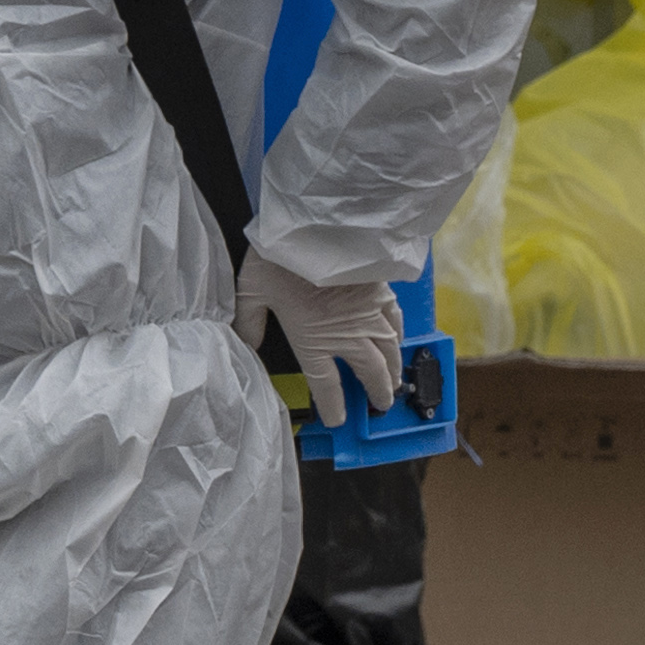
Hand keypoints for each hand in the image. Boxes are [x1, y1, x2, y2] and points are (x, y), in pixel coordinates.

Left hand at [233, 252, 407, 428]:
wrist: (318, 224)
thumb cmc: (281, 256)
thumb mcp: (251, 289)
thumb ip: (249, 320)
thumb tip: (244, 342)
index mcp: (313, 340)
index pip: (327, 386)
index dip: (334, 408)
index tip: (337, 419)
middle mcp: (347, 334)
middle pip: (370, 374)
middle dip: (377, 394)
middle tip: (380, 406)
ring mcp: (369, 314)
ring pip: (390, 352)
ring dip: (394, 370)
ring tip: (396, 381)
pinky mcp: (383, 291)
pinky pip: (397, 320)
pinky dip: (400, 334)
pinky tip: (400, 339)